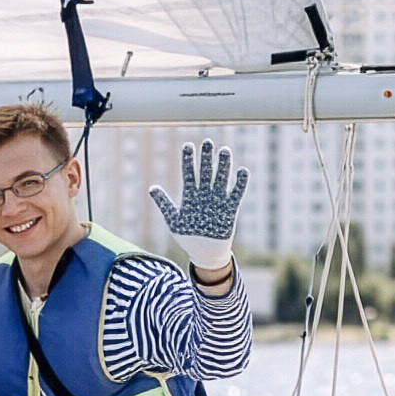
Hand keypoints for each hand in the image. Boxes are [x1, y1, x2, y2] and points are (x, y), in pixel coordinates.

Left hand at [149, 142, 248, 274]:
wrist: (204, 253)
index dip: (188, 160)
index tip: (188, 145)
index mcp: (190, 196)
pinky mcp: (230, 209)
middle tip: (208, 142)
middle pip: (206, 172)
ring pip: (221, 179)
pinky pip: (236, 194)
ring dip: (223, 166)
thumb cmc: (187, 237)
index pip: (189, 174)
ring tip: (224, 151)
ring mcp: (217, 201)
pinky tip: (242, 171)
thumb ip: (164, 203)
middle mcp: (204, 195)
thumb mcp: (173, 220)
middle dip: (206, 158)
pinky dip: (240, 183)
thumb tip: (152, 187)